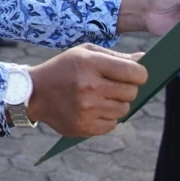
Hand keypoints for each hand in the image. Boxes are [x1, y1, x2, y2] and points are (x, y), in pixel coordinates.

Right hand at [26, 45, 145, 137]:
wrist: (34, 94)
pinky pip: (112, 125)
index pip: (134, 72)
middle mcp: (88, 87)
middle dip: (127, 89)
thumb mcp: (85, 53)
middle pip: (131, 92)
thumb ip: (116, 57)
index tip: (134, 75)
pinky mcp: (83, 127)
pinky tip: (93, 109)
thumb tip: (144, 60)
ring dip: (117, 104)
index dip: (140, 74)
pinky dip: (107, 118)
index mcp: (90, 64)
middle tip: (112, 86)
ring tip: (100, 97)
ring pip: (123, 110)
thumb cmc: (64, 69)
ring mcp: (86, 109)